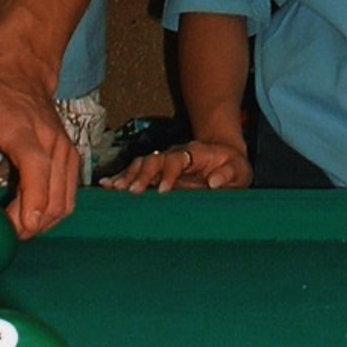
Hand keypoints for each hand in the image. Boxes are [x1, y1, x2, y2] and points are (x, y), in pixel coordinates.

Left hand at [0, 70, 79, 237]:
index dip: (34, 197)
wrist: (18, 72)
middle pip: (55, 190)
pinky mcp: (69, 156)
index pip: (36, 164)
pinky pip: (68, 193)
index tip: (24, 226)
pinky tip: (32, 219)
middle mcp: (51, 139)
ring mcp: (65, 148)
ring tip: (16, 231)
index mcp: (22, 128)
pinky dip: (53, 212)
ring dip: (45, 222)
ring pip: (66, 197)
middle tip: (6, 238)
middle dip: (34, 222)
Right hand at [101, 138, 251, 193]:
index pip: (177, 159)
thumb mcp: (240, 169)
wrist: (224, 156)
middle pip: (153, 160)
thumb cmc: (232, 165)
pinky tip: (106, 186)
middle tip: (133, 192)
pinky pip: (136, 173)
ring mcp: (164, 164)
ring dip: (128, 177)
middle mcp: (174, 156)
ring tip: (113, 189)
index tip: (165, 189)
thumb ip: (229, 174)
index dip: (170, 173)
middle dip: (142, 175)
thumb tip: (213, 182)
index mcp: (194, 154)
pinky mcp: (157, 174)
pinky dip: (121, 179)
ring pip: (141, 165)